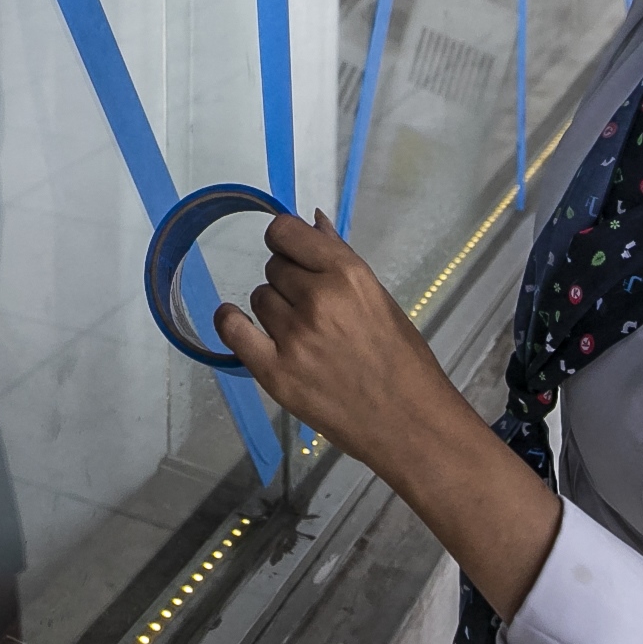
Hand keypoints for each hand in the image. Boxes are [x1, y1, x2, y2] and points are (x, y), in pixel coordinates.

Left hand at [217, 208, 567, 617]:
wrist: (410, 424)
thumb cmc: (403, 360)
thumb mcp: (379, 299)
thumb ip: (339, 258)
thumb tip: (311, 219)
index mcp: (348, 274)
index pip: (285, 232)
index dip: (287, 243)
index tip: (294, 258)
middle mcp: (316, 299)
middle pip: (274, 268)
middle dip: (289, 283)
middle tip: (313, 311)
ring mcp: (293, 336)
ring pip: (259, 298)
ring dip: (274, 310)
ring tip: (302, 334)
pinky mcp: (275, 372)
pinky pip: (233, 331)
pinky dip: (231, 322)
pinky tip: (238, 322)